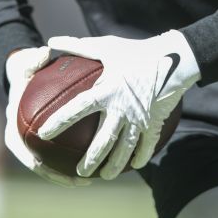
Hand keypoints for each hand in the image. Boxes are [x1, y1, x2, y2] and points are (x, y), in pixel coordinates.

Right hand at [3, 45, 91, 186]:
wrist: (24, 76)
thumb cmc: (27, 71)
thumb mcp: (27, 63)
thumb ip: (34, 59)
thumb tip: (44, 51)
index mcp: (13, 128)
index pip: (23, 151)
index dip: (37, 163)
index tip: (52, 168)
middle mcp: (23, 140)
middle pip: (41, 165)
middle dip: (59, 177)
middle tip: (80, 180)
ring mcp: (35, 143)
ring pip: (53, 165)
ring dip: (70, 175)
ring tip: (92, 179)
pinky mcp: (47, 142)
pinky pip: (61, 154)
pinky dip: (74, 160)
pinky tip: (96, 162)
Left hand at [39, 31, 200, 179]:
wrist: (174, 58)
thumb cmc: (135, 51)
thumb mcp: (105, 46)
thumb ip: (77, 46)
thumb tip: (51, 41)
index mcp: (106, 90)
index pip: (77, 109)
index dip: (59, 121)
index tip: (43, 133)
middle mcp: (121, 108)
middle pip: (103, 141)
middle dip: (90, 160)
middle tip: (80, 172)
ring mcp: (139, 118)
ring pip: (124, 150)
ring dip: (114, 166)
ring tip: (105, 176)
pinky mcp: (155, 123)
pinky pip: (147, 146)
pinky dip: (141, 157)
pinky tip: (135, 166)